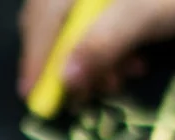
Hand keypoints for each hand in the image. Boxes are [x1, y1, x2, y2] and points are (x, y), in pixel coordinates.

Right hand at [17, 0, 174, 100]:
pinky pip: (87, 34)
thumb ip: (104, 44)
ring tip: (117, 80)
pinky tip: (128, 65)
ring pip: (69, 33)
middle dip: (65, 64)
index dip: (35, 55)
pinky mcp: (101, 9)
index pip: (44, 14)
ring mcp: (89, 0)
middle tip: (81, 94)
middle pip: (49, 24)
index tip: (32, 93)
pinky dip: (103, 57)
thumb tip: (66, 79)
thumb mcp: (143, 16)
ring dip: (89, 66)